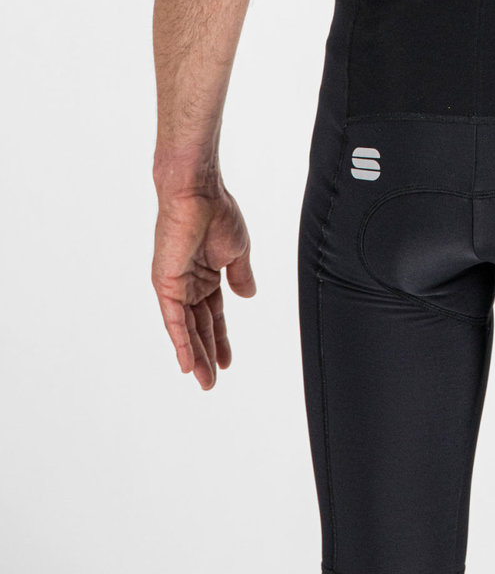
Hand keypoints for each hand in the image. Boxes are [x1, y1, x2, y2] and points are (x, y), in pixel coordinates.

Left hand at [152, 185, 255, 389]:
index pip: (213, 314)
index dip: (220, 338)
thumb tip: (248, 295)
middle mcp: (188, 283)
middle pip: (199, 326)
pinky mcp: (166, 284)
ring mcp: (175, 285)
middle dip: (207, 354)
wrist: (198, 193)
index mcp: (206, 274)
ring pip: (186, 329)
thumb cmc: (217, 212)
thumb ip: (240, 276)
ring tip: (204, 380)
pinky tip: (187, 363)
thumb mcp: (237, 251)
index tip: (228, 360)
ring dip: (195, 356)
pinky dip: (180, 342)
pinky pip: (173, 320)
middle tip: (213, 380)